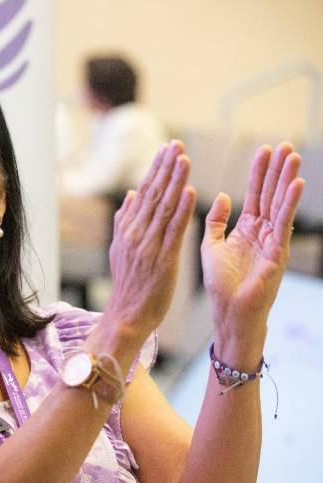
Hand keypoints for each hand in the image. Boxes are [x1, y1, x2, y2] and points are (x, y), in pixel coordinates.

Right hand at [101, 141, 196, 345]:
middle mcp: (136, 234)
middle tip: (176, 144)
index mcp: (127, 230)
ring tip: (184, 159)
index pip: (143, 193)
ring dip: (175, 181)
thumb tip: (132, 195)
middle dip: (165, 168)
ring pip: (163, 207)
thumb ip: (125, 221)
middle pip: (153, 194)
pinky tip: (190, 192)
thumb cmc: (128, 285)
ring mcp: (148, 246)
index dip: (155, 170)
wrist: (126, 315)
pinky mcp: (162, 260)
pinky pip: (173, 230)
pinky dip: (181, 210)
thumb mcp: (120, 250)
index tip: (166, 149)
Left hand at [201, 143, 304, 362]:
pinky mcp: (278, 252)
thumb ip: (216, 221)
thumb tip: (225, 196)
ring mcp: (273, 241)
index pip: (254, 195)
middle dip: (276, 170)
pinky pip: (284, 223)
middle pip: (270, 195)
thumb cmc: (220, 284)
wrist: (228, 311)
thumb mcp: (212, 246)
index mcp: (246, 230)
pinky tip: (296, 184)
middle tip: (284, 145)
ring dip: (286, 179)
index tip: (263, 150)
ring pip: (280, 204)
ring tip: (292, 156)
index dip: (259, 173)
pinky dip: (289, 203)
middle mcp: (262, 232)